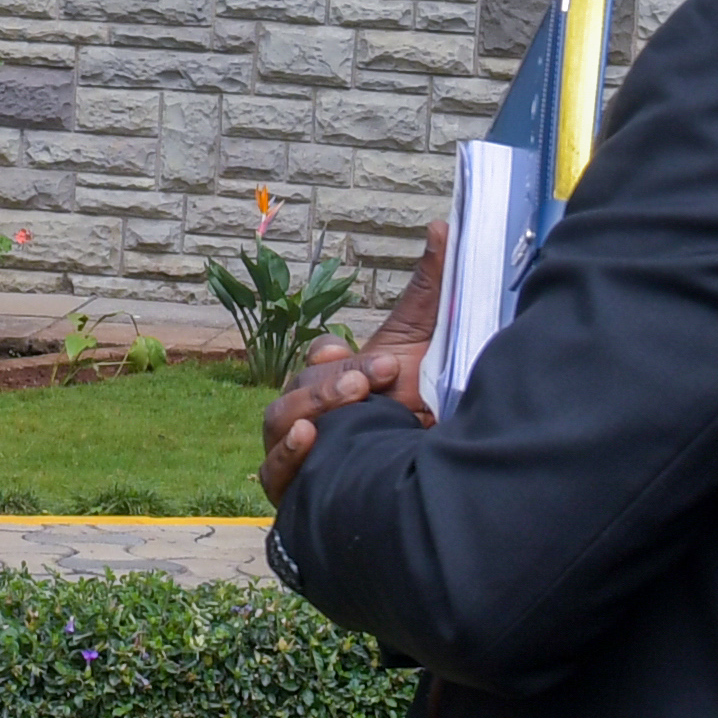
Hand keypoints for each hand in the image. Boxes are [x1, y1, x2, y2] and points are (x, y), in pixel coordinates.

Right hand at [259, 223, 446, 502]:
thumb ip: (432, 288)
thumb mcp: (426, 346)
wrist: (423, 488)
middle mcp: (308, 410)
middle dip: (336, 381)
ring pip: (281, 421)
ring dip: (313, 408)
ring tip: (348, 407)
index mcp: (333, 378)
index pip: (320, 358)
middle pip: (301, 385)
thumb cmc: (414, 413)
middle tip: (377, 381)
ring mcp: (296, 450)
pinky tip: (309, 441)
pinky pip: (274, 470)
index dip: (345, 358)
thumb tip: (443, 227)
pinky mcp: (294, 490)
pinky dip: (287, 455)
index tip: (390, 364)